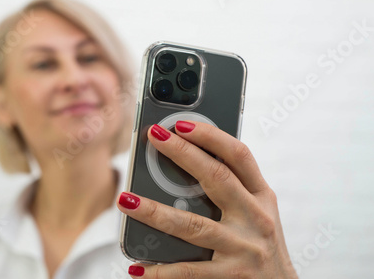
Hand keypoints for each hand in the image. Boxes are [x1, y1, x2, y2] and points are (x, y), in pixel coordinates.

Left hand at [117, 121, 297, 277]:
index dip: (211, 136)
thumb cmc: (260, 245)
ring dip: (154, 212)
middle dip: (183, 154)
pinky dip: (161, 270)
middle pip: (216, 178)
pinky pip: (189, 269)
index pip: (239, 155)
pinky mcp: (231, 275)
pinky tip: (138, 268)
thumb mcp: (256, 212)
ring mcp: (244, 247)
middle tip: (154, 137)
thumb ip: (232, 189)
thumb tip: (186, 161)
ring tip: (126, 200)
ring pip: (192, 224)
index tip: (182, 124)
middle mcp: (256, 217)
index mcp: (261, 196)